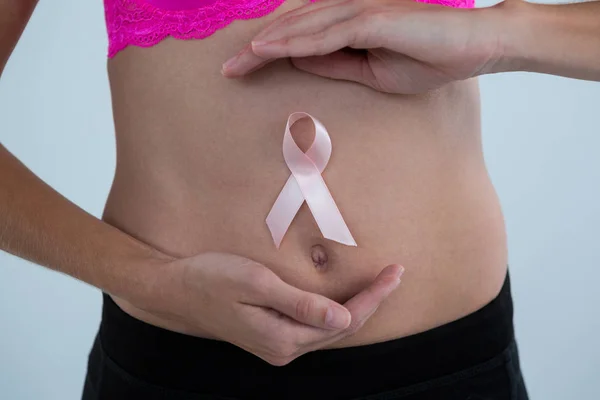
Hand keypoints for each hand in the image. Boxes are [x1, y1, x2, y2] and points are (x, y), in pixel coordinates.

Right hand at [141, 252, 403, 365]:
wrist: (175, 290)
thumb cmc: (212, 278)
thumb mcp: (256, 284)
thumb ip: (300, 304)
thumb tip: (344, 320)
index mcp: (283, 338)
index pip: (343, 320)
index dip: (372, 297)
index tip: (395, 274)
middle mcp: (284, 349)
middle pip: (341, 328)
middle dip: (371, 302)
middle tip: (395, 274)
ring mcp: (277, 345)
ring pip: (329, 329)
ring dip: (356, 307)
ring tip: (379, 285)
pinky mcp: (271, 336)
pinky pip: (313, 326)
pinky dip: (334, 311)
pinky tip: (344, 297)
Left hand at [222, 0, 505, 93]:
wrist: (474, 46)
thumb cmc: (428, 58)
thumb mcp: (371, 71)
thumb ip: (336, 64)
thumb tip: (300, 62)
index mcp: (350, 24)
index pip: (300, 37)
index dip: (269, 52)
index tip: (243, 70)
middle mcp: (349, 11)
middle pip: (292, 29)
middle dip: (256, 51)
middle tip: (227, 70)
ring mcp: (360, 11)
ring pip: (302, 28)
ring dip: (266, 45)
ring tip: (236, 63)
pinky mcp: (372, 19)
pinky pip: (325, 34)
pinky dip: (293, 42)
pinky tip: (267, 51)